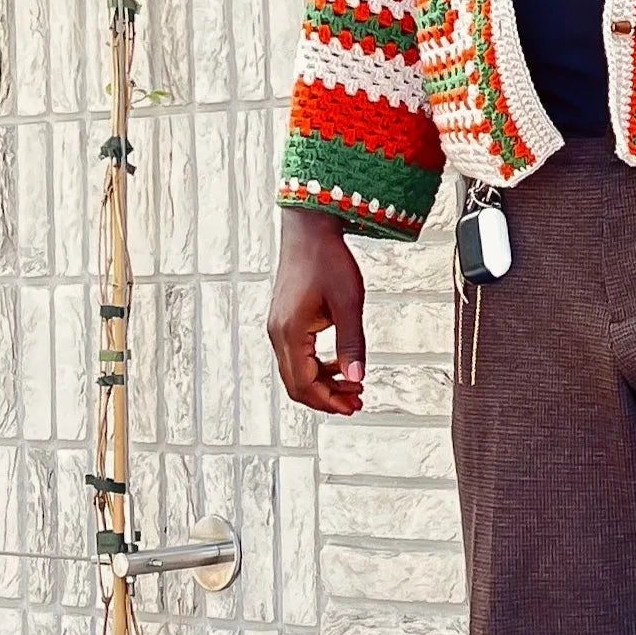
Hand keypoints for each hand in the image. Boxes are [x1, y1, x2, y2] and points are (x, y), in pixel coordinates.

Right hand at [269, 208, 367, 414]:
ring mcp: (279, 327)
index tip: (354, 406)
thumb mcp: (348, 303)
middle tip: (357, 402)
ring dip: (324, 383)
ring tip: (354, 386)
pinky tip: (340, 365)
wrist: (310, 228)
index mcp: (289, 332)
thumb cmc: (328, 259)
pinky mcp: (285, 320)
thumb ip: (352, 343)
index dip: (329, 402)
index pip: (304, 385)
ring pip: (297, 371)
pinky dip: (318, 366)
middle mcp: (278, 333)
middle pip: (297, 384)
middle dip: (327, 398)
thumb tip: (357, 378)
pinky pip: (298, 355)